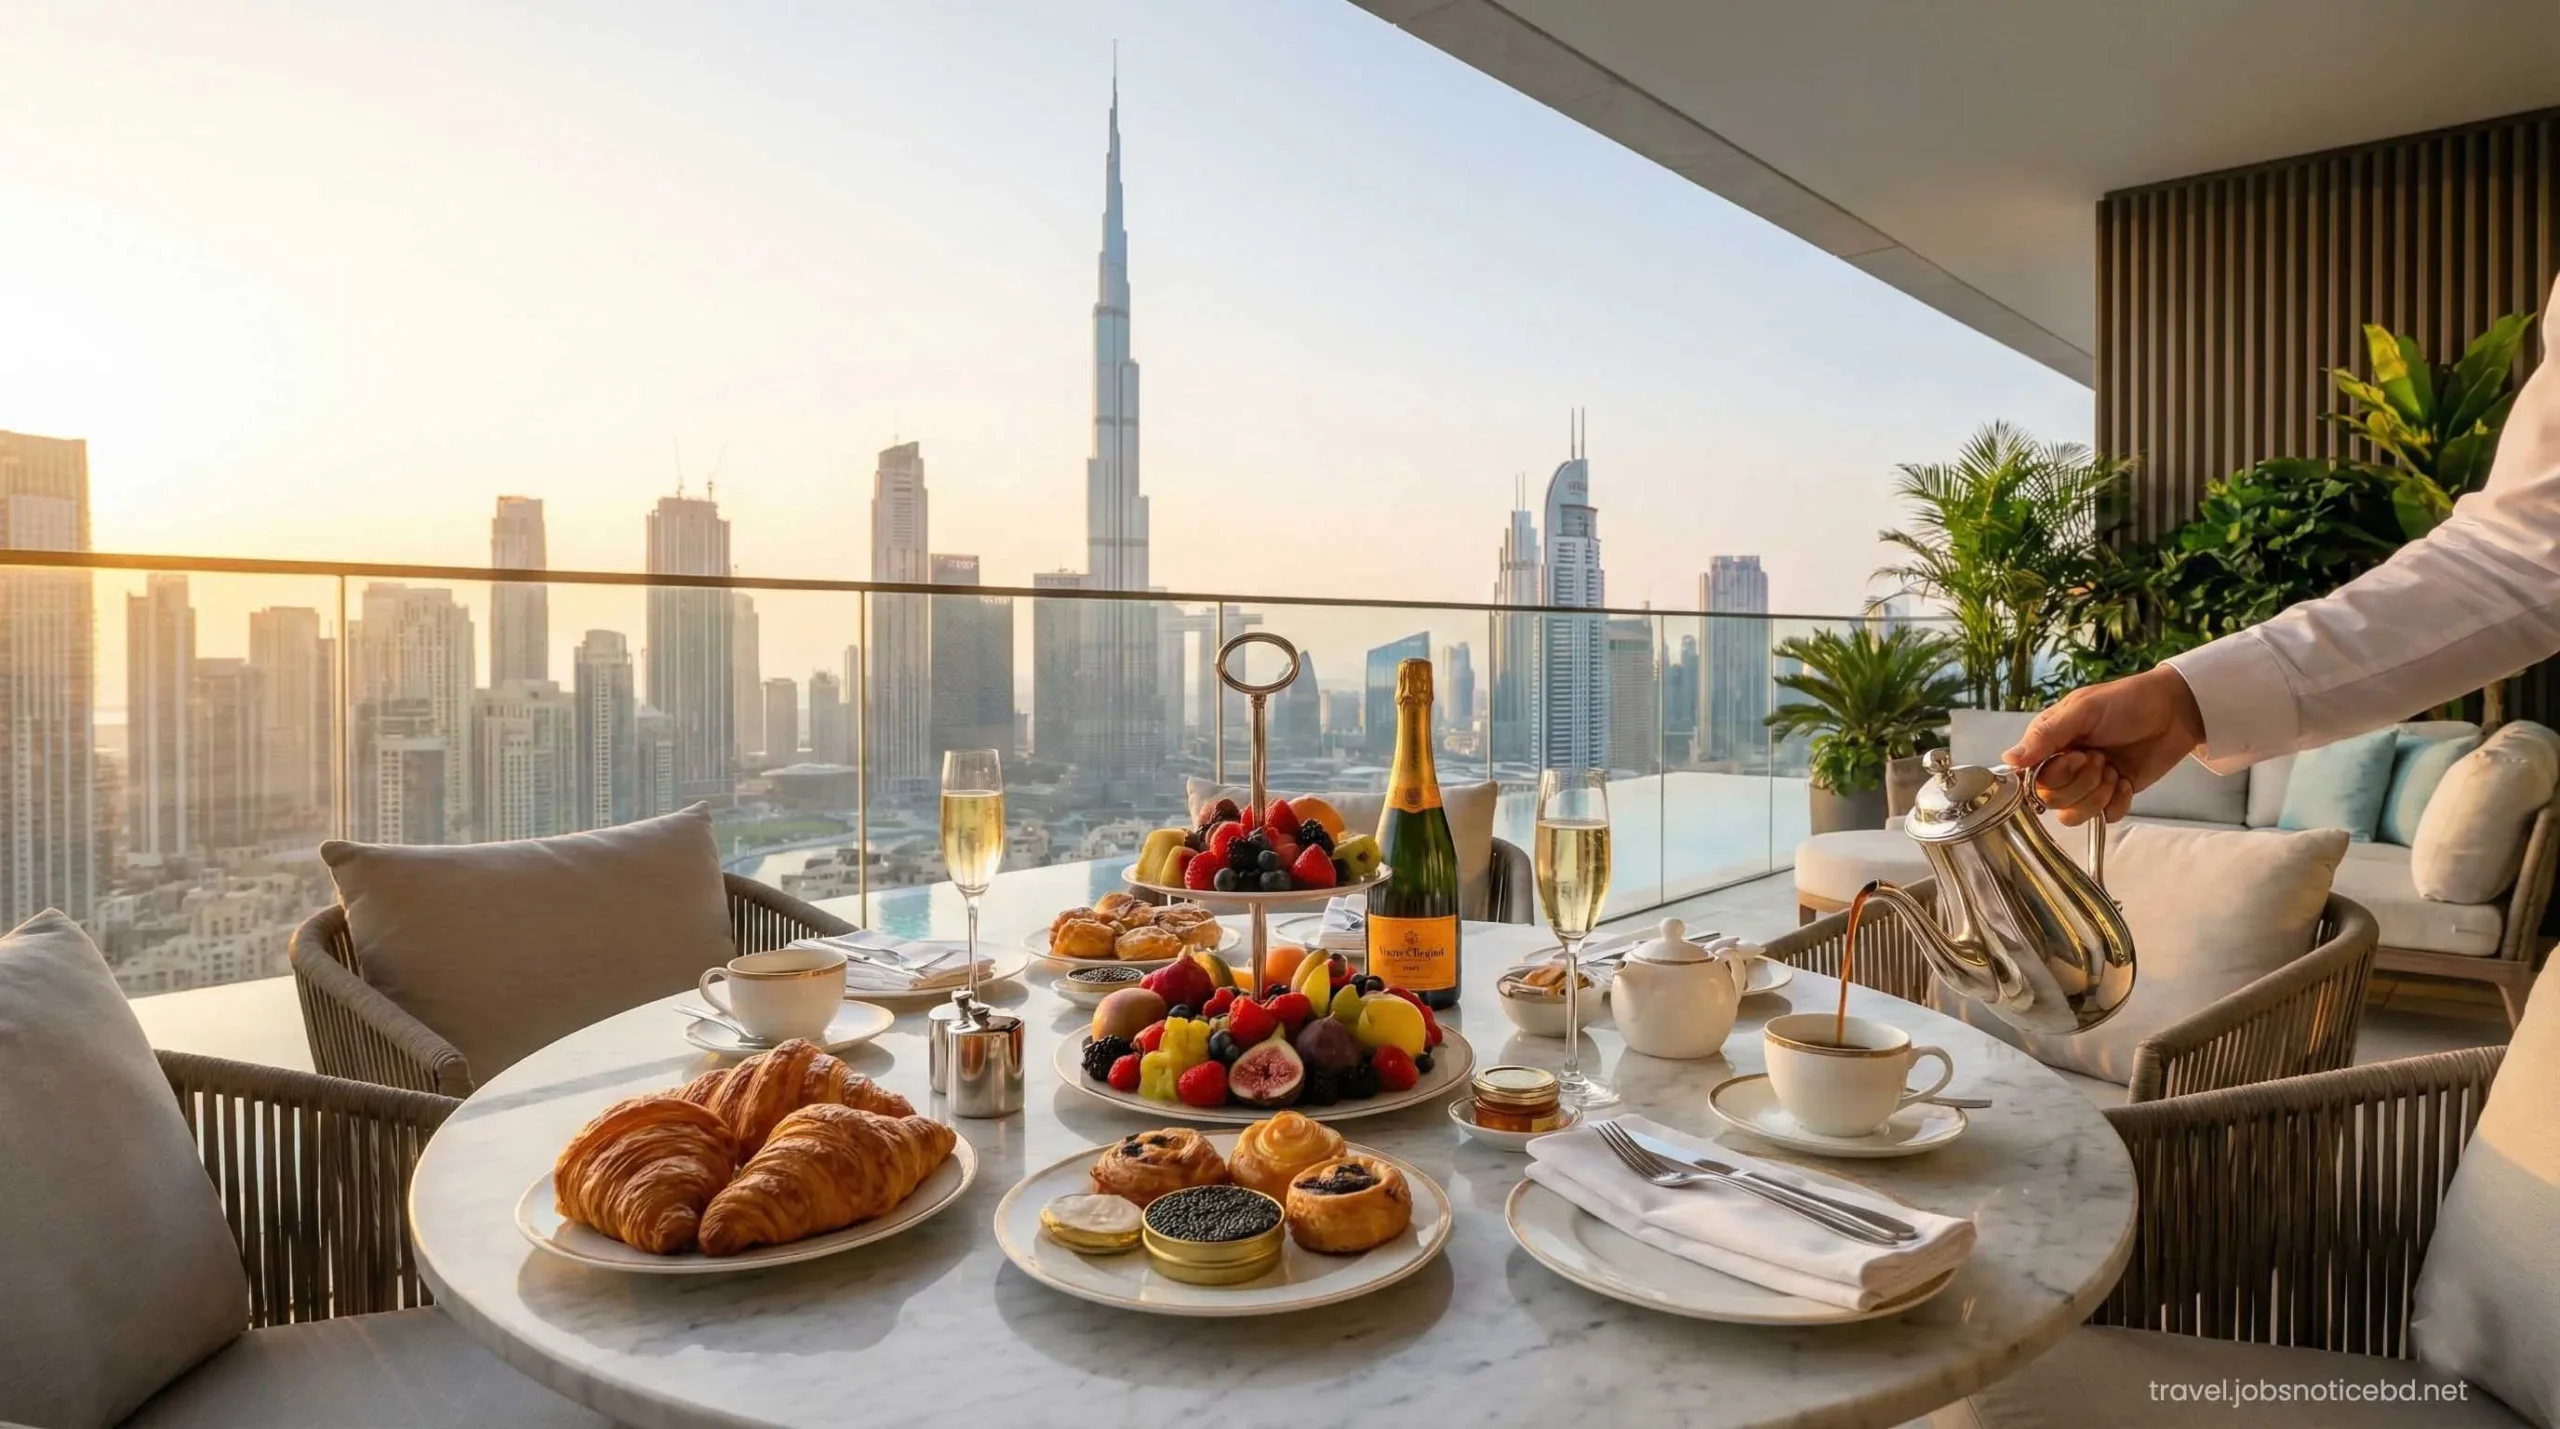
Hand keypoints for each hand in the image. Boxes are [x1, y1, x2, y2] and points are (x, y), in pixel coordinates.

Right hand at [2000, 667, 2206, 824]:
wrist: (2173, 712)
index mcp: (2048, 745)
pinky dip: (2117, 803)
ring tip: (2114, 771)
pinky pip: (2104, 818)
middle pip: (2051, 801)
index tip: (2077, 756)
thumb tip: (2007, 760)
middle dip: (2081, 784)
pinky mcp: (2113, 796)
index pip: (2031, 779)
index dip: (2054, 776)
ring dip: (2096, 796)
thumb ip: (2046, 736)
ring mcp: (2088, 784)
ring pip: (2073, 816)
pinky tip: (2126, 781)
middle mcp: (2063, 767)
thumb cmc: (2125, 702)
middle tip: (2101, 759)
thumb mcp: (2082, 711)